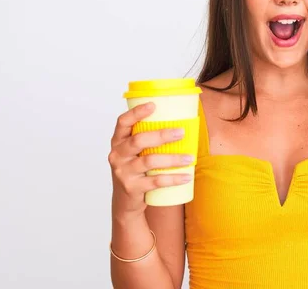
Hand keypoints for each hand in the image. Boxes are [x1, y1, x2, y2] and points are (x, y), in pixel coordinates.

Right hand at [108, 103, 193, 217]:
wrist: (126, 202)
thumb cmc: (136, 170)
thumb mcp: (136, 153)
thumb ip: (148, 139)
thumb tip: (181, 123)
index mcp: (118, 141)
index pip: (122, 122)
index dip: (136, 112)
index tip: (153, 105)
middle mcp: (117, 155)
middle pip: (138, 140)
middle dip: (161, 135)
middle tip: (181, 132)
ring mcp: (123, 172)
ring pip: (149, 161)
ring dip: (172, 159)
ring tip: (190, 157)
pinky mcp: (131, 187)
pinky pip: (156, 181)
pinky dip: (173, 178)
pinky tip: (186, 176)